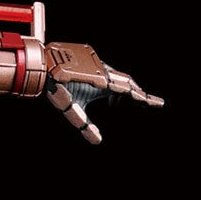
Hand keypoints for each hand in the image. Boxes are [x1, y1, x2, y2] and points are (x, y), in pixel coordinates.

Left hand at [44, 42, 163, 143]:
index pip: (129, 92)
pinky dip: (109, 80)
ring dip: (120, 88)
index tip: (159, 103)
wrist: (42, 66)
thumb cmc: (55, 89)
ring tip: (116, 104)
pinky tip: (100, 90)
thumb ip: (84, 125)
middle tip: (143, 104)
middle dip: (135, 94)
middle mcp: (103, 68)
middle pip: (126, 82)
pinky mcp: (89, 57)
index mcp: (103, 82)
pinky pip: (105, 70)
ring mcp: (96, 61)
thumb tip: (97, 141)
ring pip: (116, 75)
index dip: (145, 98)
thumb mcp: (70, 109)